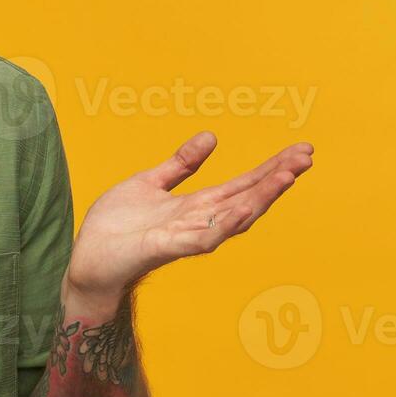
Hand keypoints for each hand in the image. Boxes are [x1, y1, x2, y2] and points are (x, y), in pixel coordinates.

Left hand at [64, 131, 313, 305]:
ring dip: (261, 198)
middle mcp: (200, 221)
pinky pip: (204, 237)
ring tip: (287, 176)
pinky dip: (224, 223)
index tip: (300, 150)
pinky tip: (243, 208)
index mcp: (197, 205)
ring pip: (234, 217)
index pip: (243, 184)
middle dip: (277, 178)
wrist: (88, 259)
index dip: (271, 168)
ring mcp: (188, 236)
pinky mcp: (169, 248)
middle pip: (248, 197)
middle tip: (307, 156)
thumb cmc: (115, 227)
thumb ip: (181, 164)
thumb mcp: (150, 183)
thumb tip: (212, 137)